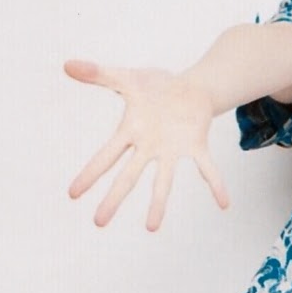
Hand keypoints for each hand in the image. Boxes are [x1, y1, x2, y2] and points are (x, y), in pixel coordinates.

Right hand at [64, 60, 228, 229]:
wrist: (189, 88)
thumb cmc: (155, 87)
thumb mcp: (127, 78)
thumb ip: (99, 73)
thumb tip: (67, 64)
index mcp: (130, 132)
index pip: (105, 156)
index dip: (90, 174)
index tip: (73, 193)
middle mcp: (148, 148)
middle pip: (128, 177)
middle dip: (113, 198)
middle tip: (99, 222)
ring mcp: (171, 151)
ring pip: (163, 181)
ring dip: (158, 203)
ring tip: (151, 227)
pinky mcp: (195, 147)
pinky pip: (206, 168)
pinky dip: (216, 185)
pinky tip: (224, 203)